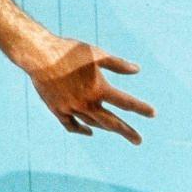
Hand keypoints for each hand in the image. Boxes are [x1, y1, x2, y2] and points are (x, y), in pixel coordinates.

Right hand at [21, 37, 155, 144]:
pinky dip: (81, 130)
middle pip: (112, 122)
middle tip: (139, 141)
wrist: (37, 54)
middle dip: (127, 132)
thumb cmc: (68, 51)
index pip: (126, 102)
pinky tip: (90, 132)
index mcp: (98, 89)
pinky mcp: (57, 109)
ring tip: (117, 130)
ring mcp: (71, 108)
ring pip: (93, 124)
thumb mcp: (96, 53)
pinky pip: (71, 125)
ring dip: (106, 128)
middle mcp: (86, 103)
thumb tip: (137, 70)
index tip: (153, 113)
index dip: (141, 108)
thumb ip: (118, 64)